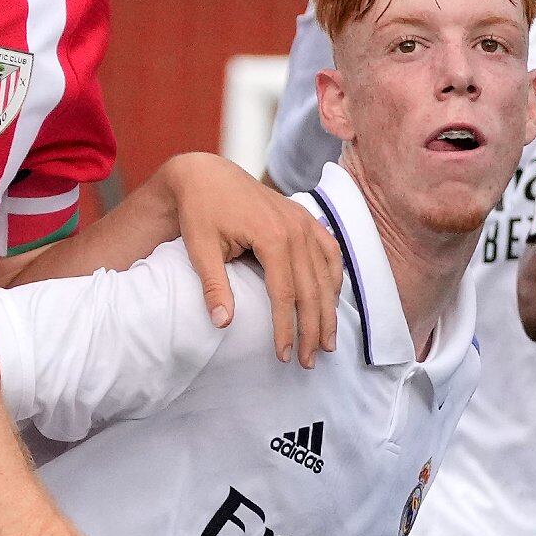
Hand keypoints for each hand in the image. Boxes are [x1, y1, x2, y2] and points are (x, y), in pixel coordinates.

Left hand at [163, 155, 341, 365]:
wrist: (207, 175)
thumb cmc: (200, 211)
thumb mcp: (200, 249)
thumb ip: (213, 286)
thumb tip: (222, 324)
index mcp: (272, 236)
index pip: (285, 294)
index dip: (286, 328)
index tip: (284, 356)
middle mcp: (296, 229)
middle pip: (312, 290)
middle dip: (312, 329)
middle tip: (310, 361)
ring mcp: (305, 222)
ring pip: (326, 275)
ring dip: (329, 311)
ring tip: (328, 343)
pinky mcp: (306, 219)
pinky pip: (330, 252)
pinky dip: (335, 278)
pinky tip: (332, 301)